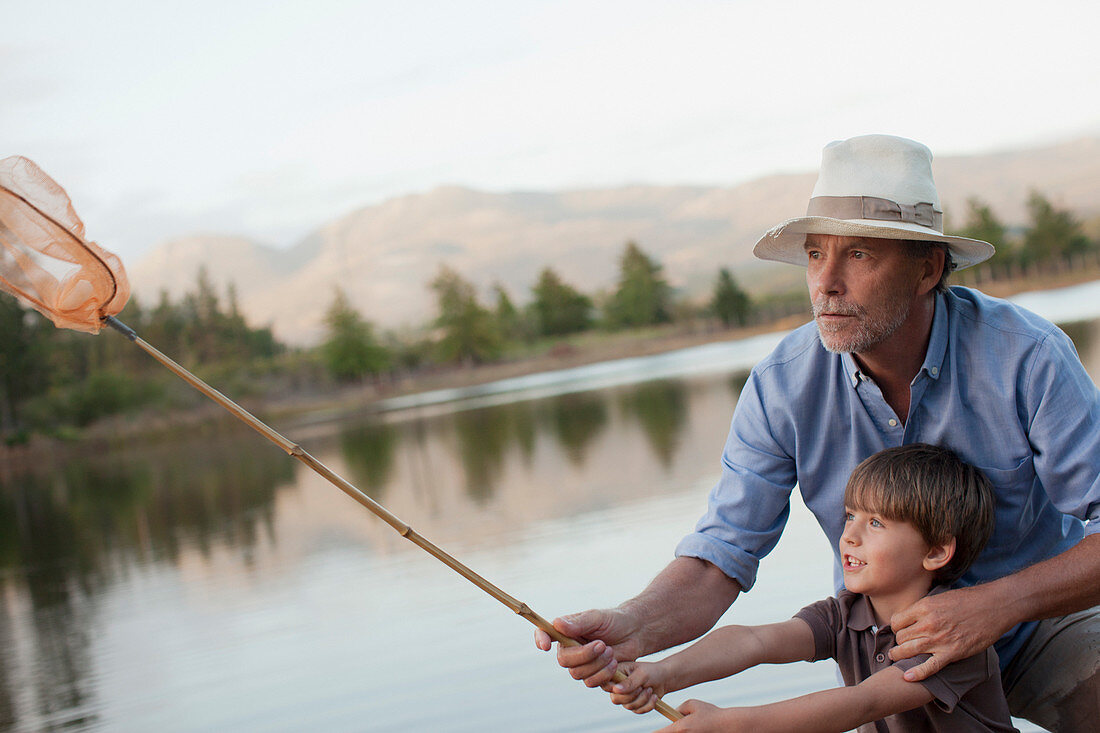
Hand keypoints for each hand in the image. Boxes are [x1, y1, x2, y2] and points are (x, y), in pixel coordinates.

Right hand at [533, 608, 641, 688]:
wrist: (635, 633)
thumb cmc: (615, 621)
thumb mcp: (598, 618)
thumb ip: (579, 622)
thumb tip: (556, 624)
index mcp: (566, 631)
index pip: (544, 634)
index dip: (540, 640)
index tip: (546, 646)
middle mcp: (569, 648)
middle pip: (564, 661)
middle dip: (584, 655)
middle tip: (603, 645)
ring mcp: (581, 664)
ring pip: (578, 674)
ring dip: (597, 665)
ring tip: (611, 653)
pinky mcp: (593, 676)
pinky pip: (591, 683)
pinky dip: (604, 675)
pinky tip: (615, 664)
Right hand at [609, 661, 669, 713]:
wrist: (664, 679)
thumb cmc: (652, 672)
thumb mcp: (642, 674)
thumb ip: (629, 682)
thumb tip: (615, 690)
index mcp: (616, 673)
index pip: (605, 684)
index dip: (613, 688)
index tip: (629, 686)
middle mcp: (617, 686)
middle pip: (616, 699)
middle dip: (632, 695)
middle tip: (643, 687)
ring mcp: (625, 697)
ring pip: (628, 706)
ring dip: (643, 699)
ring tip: (650, 689)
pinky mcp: (633, 705)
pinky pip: (637, 711)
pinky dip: (648, 705)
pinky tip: (654, 697)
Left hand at [654, 700, 741, 731]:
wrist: (728, 725)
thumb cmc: (710, 713)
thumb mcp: (692, 704)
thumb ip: (678, 709)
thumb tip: (673, 714)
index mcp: (680, 728)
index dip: (654, 732)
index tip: (652, 731)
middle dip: (669, 731)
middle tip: (679, 723)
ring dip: (679, 730)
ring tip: (692, 724)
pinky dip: (687, 731)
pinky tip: (697, 727)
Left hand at [889, 586, 1009, 680]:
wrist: (993, 607)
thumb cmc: (968, 600)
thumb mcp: (939, 597)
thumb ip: (924, 608)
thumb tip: (911, 615)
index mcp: (924, 607)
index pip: (897, 621)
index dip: (897, 626)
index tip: (901, 629)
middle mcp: (928, 623)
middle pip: (901, 637)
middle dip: (899, 640)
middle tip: (901, 643)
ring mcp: (939, 640)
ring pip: (908, 650)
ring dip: (899, 655)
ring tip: (896, 656)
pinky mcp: (952, 653)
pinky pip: (930, 666)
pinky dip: (917, 673)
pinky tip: (907, 677)